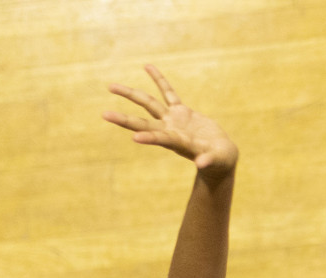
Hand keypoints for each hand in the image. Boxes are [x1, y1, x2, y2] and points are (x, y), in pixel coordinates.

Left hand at [103, 66, 238, 177]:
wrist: (221, 155)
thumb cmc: (220, 160)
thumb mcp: (216, 160)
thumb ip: (208, 160)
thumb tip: (202, 163)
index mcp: (178, 143)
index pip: (161, 139)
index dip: (150, 138)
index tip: (134, 137)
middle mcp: (170, 131)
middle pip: (143, 123)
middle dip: (125, 119)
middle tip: (104, 115)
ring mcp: (173, 120)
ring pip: (148, 104)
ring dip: (131, 94)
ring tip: (110, 86)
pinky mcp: (182, 111)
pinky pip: (168, 92)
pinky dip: (159, 80)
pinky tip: (147, 66)